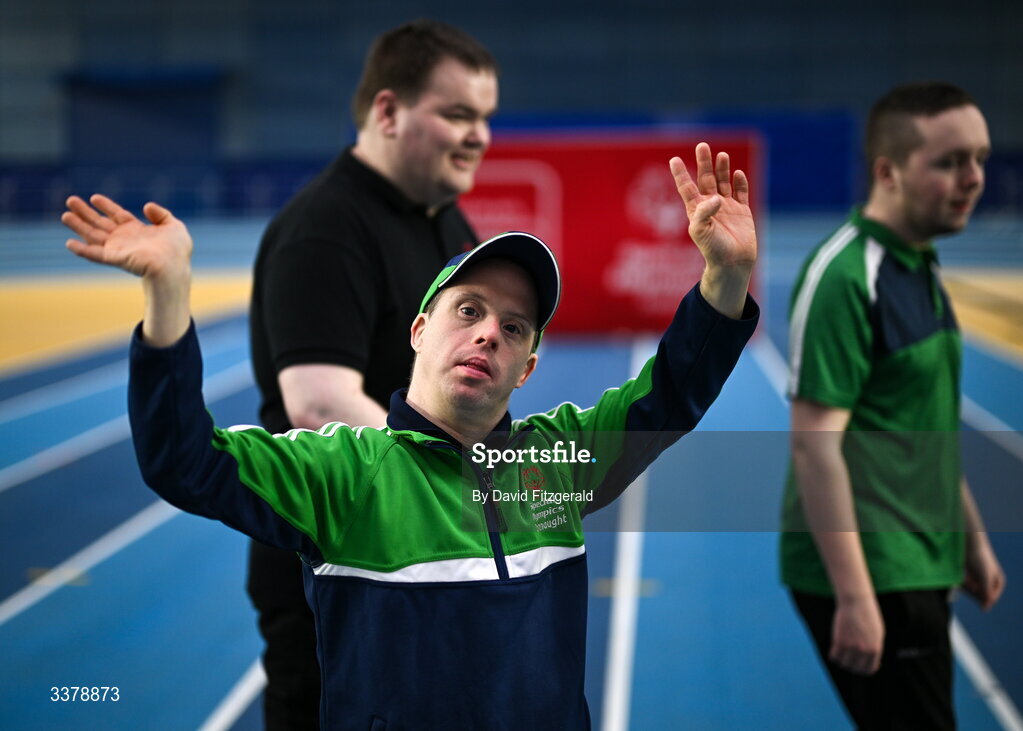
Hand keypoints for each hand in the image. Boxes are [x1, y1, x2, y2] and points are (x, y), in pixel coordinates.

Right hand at [62, 195, 192, 283]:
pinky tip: (69, 243)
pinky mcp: (114, 258)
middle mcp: (125, 239)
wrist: (173, 266)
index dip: (106, 206)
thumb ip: (161, 215)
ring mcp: (118, 249)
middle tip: (70, 200)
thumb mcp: (174, 226)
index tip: (94, 197)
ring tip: (65, 215)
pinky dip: (81, 249)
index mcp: (137, 230)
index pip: (118, 215)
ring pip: (93, 235)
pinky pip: (94, 254)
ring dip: (78, 226)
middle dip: (85, 212)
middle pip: (100, 223)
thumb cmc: (177, 251)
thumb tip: (146, 206)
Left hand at [669, 142, 756, 271]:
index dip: (681, 174)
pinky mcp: (742, 211)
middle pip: (706, 179)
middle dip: (704, 163)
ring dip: (722, 169)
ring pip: (723, 182)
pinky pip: (741, 193)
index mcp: (696, 210)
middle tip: (702, 146)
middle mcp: (710, 206)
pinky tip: (737, 173)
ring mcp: (727, 207)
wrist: (733, 263)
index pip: (687, 188)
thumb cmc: (713, 250)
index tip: (674, 160)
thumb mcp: (702, 232)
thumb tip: (715, 197)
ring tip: (721, 155)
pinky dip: (740, 182)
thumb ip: (705, 213)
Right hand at [830, 595, 884, 674]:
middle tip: (849, 657)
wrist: (856, 602)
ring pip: (843, 664)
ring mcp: (851, 646)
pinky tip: (835, 648)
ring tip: (842, 651)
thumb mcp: (877, 634)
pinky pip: (834, 656)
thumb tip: (873, 664)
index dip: (863, 668)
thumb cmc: (868, 616)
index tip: (859, 663)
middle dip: (852, 665)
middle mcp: (864, 650)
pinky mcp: (839, 641)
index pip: (869, 669)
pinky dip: (833, 654)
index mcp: (875, 649)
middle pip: (855, 669)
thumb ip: (874, 649)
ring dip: (842, 660)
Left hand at [963, 539, 1004, 609]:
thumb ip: (986, 592)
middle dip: (972, 590)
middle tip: (967, 579)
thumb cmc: (980, 559)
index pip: (990, 599)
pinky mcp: (969, 577)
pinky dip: (962, 582)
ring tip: (965, 575)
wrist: (969, 543)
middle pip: (980, 596)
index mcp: (998, 583)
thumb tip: (985, 609)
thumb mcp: (985, 576)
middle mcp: (989, 583)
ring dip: (966, 586)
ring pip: (971, 592)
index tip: (973, 586)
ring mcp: (979, 580)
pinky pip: (965, 586)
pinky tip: (962, 575)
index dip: (980, 596)